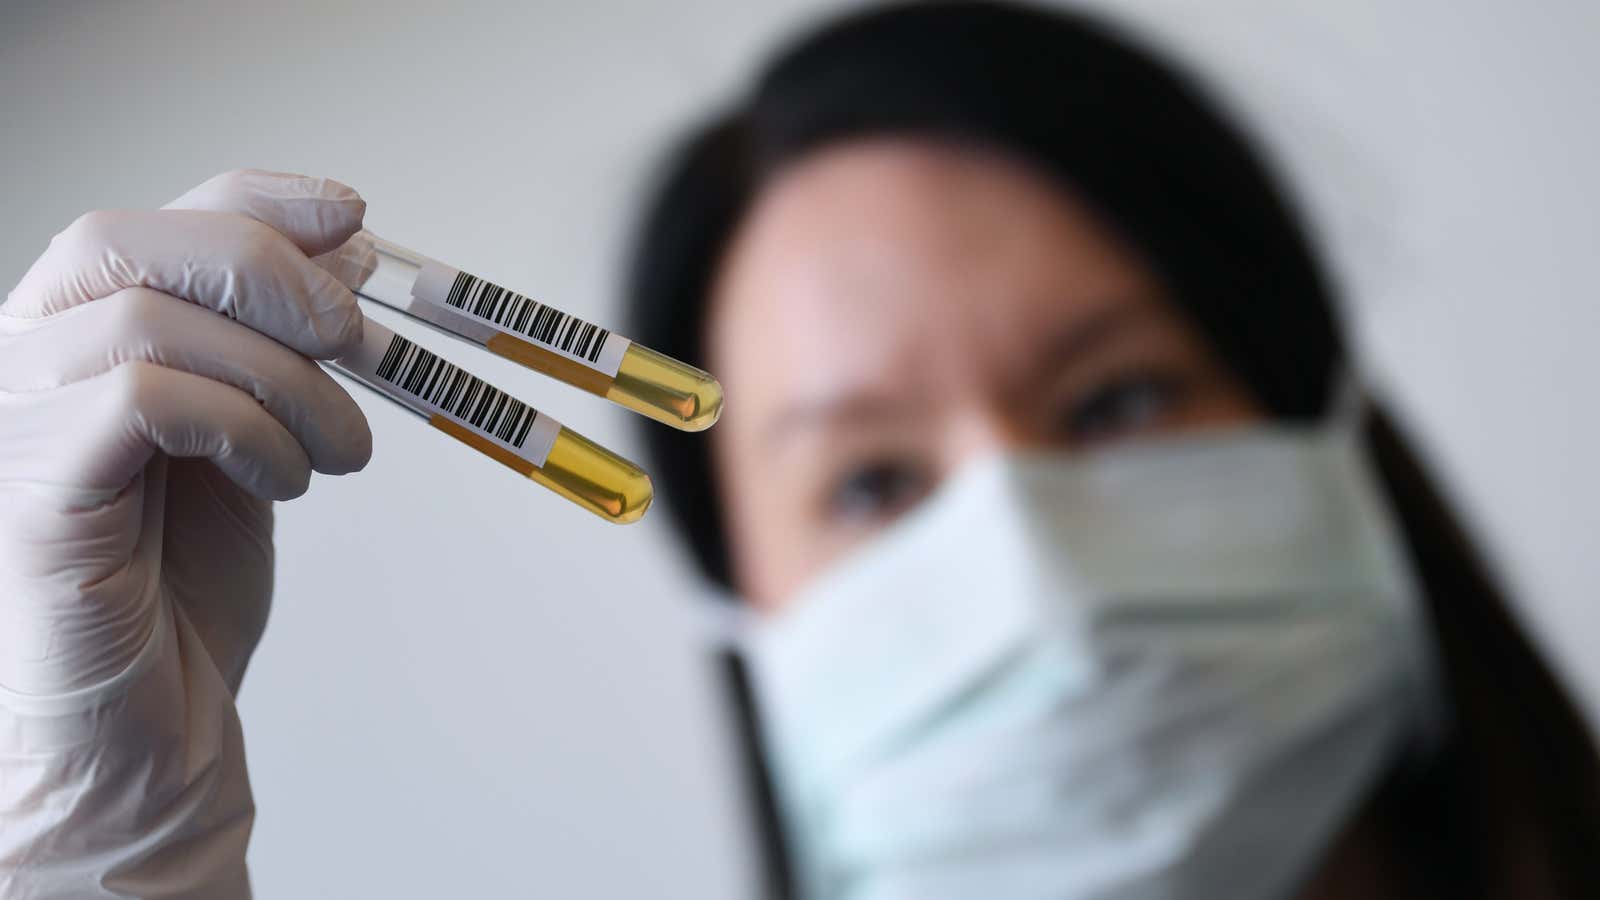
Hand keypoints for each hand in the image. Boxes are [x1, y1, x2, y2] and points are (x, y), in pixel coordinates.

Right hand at [0, 168, 372, 698]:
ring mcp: (8, 428)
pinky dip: (243, 424)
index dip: (257, 202)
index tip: (354, 216)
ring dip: (285, 377)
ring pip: (149, 320)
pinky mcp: (29, 494)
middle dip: (270, 272)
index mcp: (68, 345)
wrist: (146, 740)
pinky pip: (140, 397)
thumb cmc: (184, 597)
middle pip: (129, 243)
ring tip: (341, 450)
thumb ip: (278, 351)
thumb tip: (346, 255)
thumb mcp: (252, 442)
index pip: (151, 223)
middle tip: (356, 340)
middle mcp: (17, 368)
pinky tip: (281, 479)